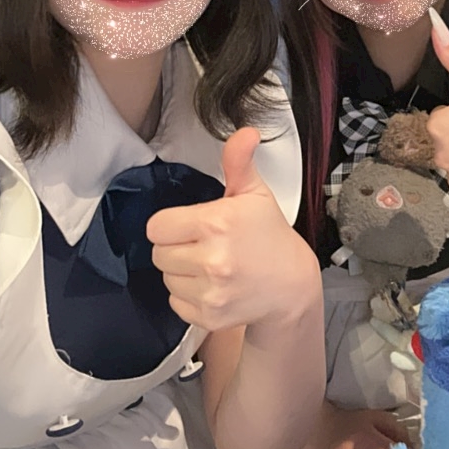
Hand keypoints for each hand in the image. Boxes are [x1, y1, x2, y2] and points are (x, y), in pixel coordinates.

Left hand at [147, 127, 319, 330]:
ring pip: (166, 278)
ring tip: (210, 265)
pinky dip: (188, 297)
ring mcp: (211, 293)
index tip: (193, 225)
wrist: (291, 285)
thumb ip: (239, 161)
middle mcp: (211, 260)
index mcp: (216, 223)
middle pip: (158, 253)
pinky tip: (212, 286)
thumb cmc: (269, 234)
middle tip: (203, 245)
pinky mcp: (209, 317)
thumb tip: (246, 131)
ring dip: (181, 272)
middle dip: (176, 247)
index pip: (156, 226)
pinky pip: (175, 303)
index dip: (171, 224)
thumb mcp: (254, 193)